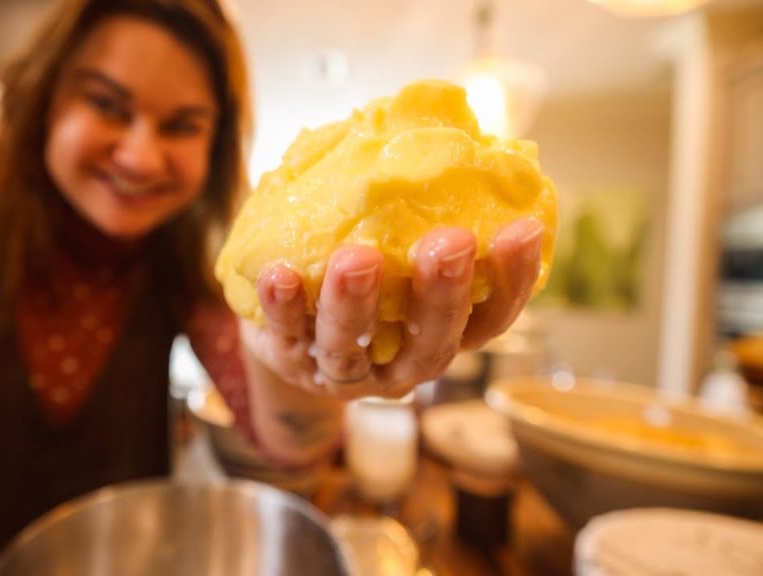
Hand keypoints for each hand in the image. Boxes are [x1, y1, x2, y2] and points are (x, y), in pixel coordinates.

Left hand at [240, 217, 543, 399]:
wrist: (285, 335)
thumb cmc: (357, 274)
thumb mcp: (395, 246)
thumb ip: (414, 207)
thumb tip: (436, 119)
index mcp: (442, 332)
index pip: (492, 315)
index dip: (514, 279)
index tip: (523, 227)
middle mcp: (402, 362)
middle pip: (431, 341)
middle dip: (442, 294)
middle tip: (449, 241)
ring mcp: (345, 371)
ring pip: (354, 347)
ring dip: (356, 303)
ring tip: (356, 257)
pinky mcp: (290, 363)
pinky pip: (286, 337)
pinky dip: (283, 307)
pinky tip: (279, 273)